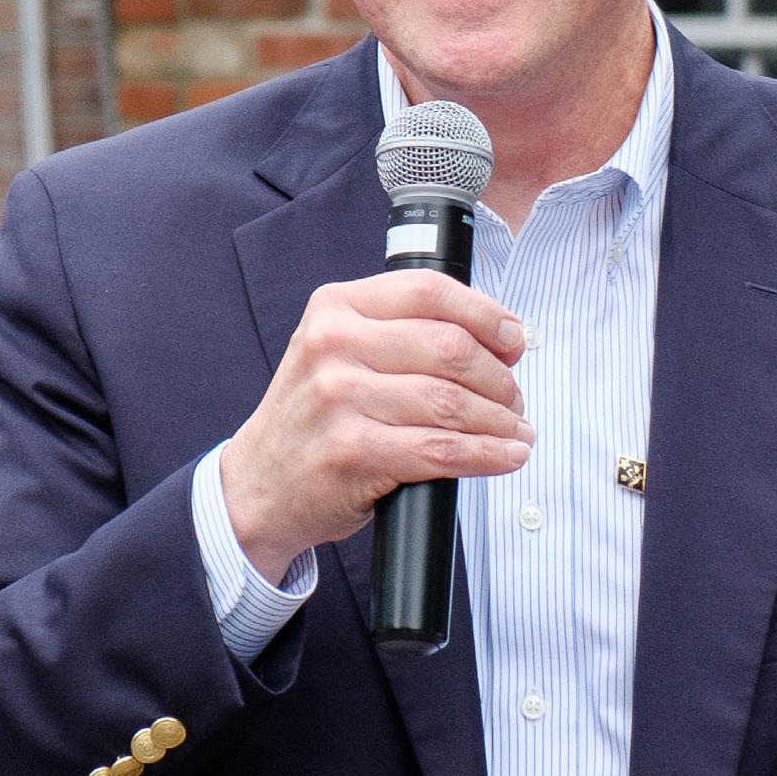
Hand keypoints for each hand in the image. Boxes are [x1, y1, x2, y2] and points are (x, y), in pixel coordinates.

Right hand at [221, 270, 530, 580]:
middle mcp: (333, 344)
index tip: (515, 339)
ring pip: (450, 401)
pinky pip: (441, 450)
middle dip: (499, 376)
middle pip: (449, 347)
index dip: (486, 314)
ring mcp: (339, 398)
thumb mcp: (341, 350)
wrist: (259, 484)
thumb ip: (405, 331)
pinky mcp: (351, 452)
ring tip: (518, 431)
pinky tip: (506, 455)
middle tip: (515, 398)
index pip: (429, 291)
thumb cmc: (318, 415)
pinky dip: (487, 454)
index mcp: (336, 307)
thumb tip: (502, 339)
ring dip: (500, 420)